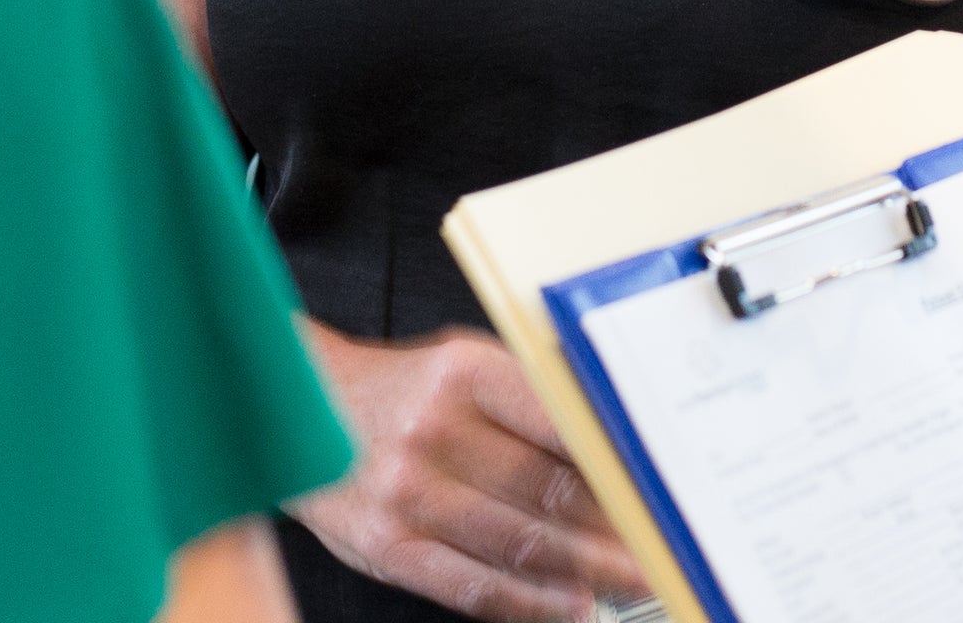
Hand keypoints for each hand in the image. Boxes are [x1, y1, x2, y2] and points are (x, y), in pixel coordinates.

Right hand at [293, 323, 647, 621]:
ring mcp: (405, 493)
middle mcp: (434, 430)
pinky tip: (571, 606)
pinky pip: (470, 585)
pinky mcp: (384, 547)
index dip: (618, 464)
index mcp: (464, 372)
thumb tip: (616, 441)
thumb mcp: (462, 364)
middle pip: (547, 490)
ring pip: (518, 542)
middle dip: (616, 527)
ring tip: (634, 581)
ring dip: (587, 570)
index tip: (662, 488)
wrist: (298, 412)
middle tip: (664, 547)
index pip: (561, 423)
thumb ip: (531, 394)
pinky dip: (529, 602)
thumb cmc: (402, 390)